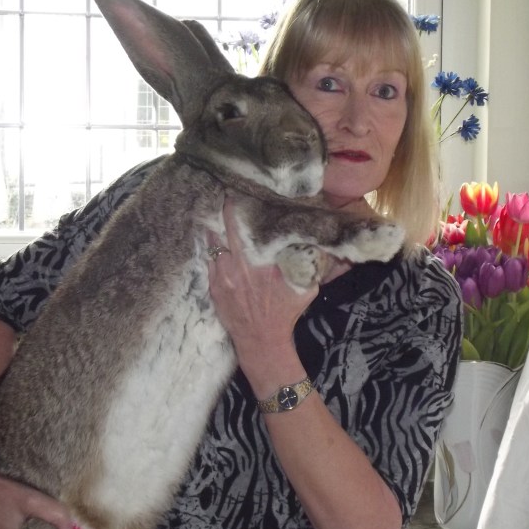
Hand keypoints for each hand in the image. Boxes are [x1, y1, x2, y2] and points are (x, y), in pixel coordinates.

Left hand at [207, 200, 317, 358]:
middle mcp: (240, 265)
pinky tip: (211, 233)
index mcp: (262, 261)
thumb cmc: (285, 312)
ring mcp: (223, 275)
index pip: (250, 225)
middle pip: (227, 225)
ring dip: (215, 224)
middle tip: (227, 189)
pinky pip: (208, 258)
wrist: (261, 340)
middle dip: (228, 207)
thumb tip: (320, 240)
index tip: (245, 189)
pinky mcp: (214, 286)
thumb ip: (310, 261)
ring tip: (215, 206)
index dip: (245, 205)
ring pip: (213, 240)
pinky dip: (211, 245)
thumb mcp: (306, 286)